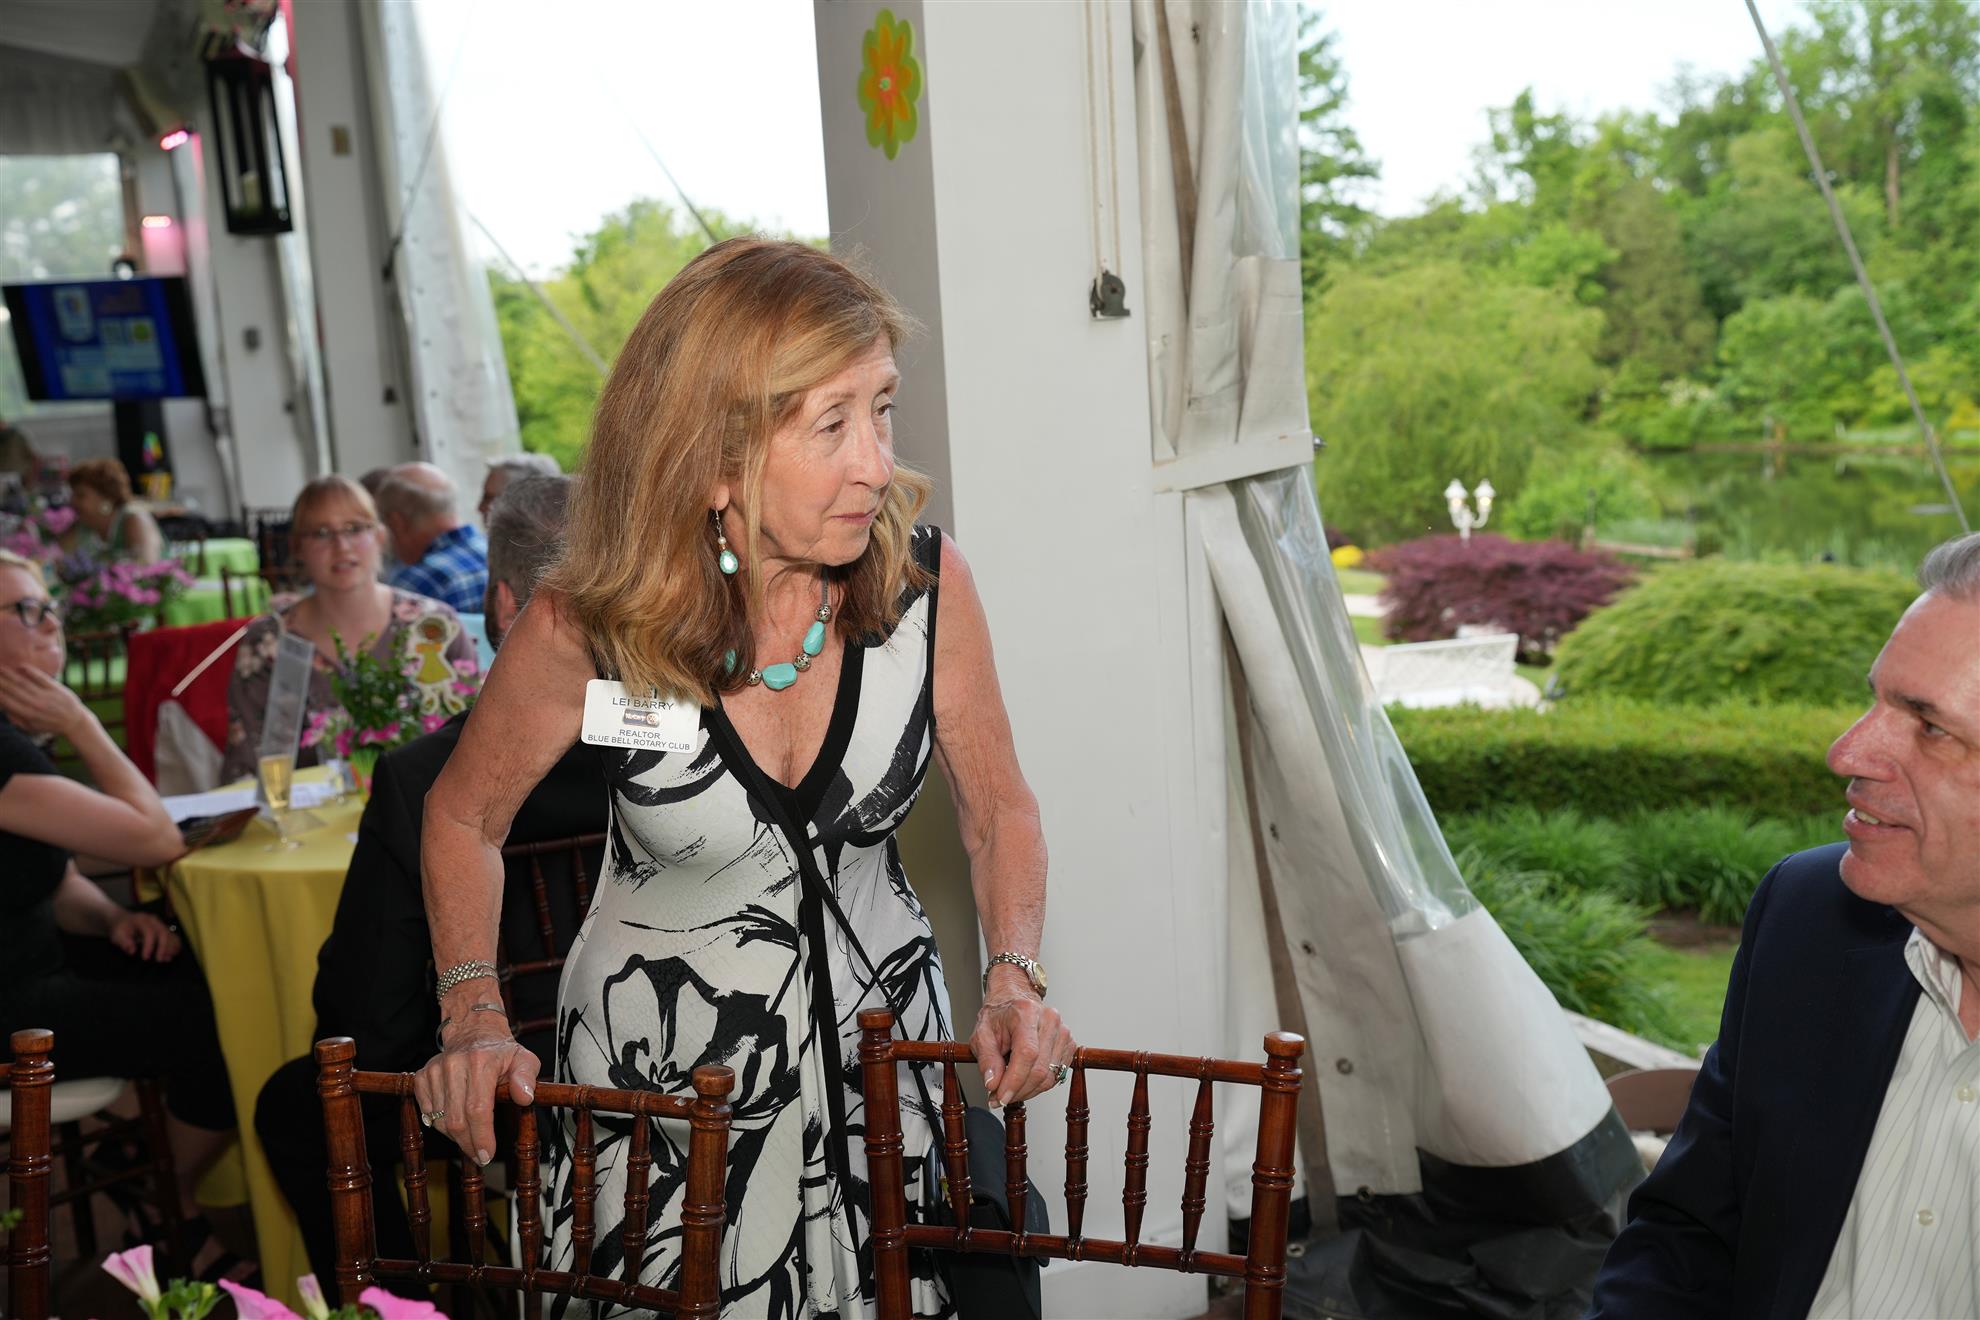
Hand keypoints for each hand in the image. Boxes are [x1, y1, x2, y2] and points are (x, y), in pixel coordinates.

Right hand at [0, 665, 89, 741]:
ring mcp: (47, 696)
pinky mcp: (56, 689)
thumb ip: (15, 717)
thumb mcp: (30, 726)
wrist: (75, 722)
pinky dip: (30, 671)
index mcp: (27, 715)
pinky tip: (20, 666)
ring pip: (24, 682)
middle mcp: (36, 705)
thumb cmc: (48, 724)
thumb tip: (1, 705)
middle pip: (13, 690)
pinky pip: (41, 678)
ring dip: (10, 674)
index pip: (6, 701)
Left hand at [109, 911, 180, 961]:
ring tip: (167, 958)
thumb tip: (132, 951)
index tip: (145, 958)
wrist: (123, 919)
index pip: (149, 932)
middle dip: (163, 947)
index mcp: (142, 920)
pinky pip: (173, 936)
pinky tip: (171, 954)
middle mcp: (154, 920)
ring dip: (171, 947)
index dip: (149, 946)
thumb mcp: (117, 935)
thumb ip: (124, 942)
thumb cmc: (120, 928)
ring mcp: (160, 924)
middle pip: (163, 932)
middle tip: (159, 960)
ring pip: (170, 934)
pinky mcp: (163, 929)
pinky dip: (174, 946)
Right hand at [412, 1022, 539, 1166]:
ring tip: (471, 1134)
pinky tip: (455, 1119)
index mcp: (481, 1062)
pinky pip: (426, 1112)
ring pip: (439, 1120)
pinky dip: (440, 1123)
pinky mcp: (422, 1076)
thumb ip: (526, 1078)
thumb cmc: (501, 1052)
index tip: (486, 1154)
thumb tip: (525, 1097)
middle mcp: (454, 1065)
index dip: (481, 1137)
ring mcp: (435, 1071)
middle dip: (468, 1144)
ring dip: (455, 1135)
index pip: (477, 1109)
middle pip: (456, 1120)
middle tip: (480, 1155)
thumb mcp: (524, 1060)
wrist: (474, 1032)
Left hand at [970, 991, 1074, 1107]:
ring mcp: (1062, 1031)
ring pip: (1049, 1077)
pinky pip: (1056, 1075)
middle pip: (1040, 1069)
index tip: (1000, 1097)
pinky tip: (1023, 1080)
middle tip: (999, 1097)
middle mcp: (1049, 1020)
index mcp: (1026, 1013)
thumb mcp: (981, 1034)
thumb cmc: (999, 1015)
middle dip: (1018, 1091)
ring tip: (1009, 1088)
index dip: (1014, 1081)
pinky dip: (1038, 1085)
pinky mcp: (1068, 1043)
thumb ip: (987, 1059)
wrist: (1014, 999)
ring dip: (1027, 1091)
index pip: (1027, 1054)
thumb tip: (993, 1084)